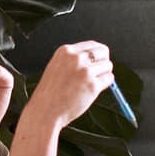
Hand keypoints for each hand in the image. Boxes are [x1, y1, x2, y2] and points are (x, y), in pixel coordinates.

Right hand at [10, 41, 117, 155]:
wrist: (45, 111)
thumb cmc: (50, 93)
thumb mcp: (57, 67)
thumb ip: (74, 61)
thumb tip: (95, 58)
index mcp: (65, 51)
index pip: (92, 44)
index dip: (98, 53)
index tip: (100, 59)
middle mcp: (76, 58)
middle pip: (103, 52)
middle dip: (104, 62)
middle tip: (100, 72)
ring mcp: (85, 71)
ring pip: (108, 66)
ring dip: (104, 74)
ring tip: (92, 83)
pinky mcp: (92, 85)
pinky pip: (109, 79)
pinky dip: (106, 84)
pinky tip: (94, 90)